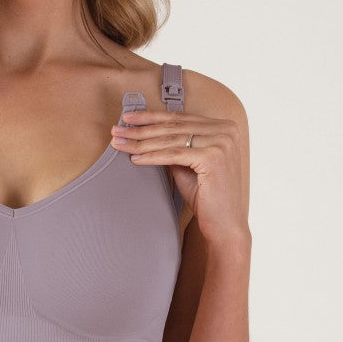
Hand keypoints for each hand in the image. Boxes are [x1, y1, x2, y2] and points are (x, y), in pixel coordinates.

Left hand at [110, 108, 248, 245]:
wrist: (224, 224)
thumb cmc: (206, 196)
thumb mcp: (187, 163)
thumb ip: (174, 146)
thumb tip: (145, 134)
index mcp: (223, 127)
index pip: (180, 117)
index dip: (151, 117)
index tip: (128, 118)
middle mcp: (226, 130)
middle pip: (173, 126)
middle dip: (141, 128)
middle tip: (117, 130)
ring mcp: (221, 143)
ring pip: (171, 139)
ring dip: (141, 141)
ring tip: (119, 143)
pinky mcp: (213, 158)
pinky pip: (174, 155)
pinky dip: (152, 156)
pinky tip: (135, 158)